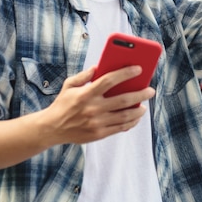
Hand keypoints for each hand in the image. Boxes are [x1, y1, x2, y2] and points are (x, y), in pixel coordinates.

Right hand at [37, 66, 155, 145]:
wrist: (51, 129)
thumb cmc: (63, 104)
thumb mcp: (69, 85)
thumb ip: (84, 75)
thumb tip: (98, 67)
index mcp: (86, 94)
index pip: (109, 80)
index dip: (125, 73)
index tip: (139, 69)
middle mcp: (93, 109)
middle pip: (123, 100)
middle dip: (140, 94)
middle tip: (150, 90)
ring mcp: (97, 123)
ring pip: (125, 116)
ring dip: (139, 111)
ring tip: (145, 105)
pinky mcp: (98, 134)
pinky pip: (120, 128)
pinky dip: (131, 123)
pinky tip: (136, 117)